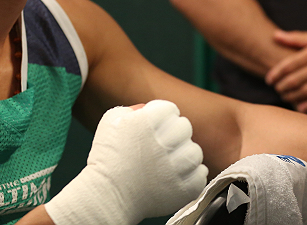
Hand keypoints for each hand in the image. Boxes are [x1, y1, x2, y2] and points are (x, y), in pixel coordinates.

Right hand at [45, 100, 208, 224]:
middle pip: (185, 127)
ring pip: (195, 152)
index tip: (152, 128)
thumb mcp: (112, 120)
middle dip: (174, 133)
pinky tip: (175, 176)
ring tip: (168, 163)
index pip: (170, 109)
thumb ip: (134, 109)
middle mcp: (164, 142)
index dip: (161, 117)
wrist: (106, 196)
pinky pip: (201, 174)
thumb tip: (149, 109)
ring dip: (184, 155)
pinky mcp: (183, 189)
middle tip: (160, 146)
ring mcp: (176, 168)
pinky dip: (192, 175)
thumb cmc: (107, 157)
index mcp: (147, 122)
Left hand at [265, 28, 306, 112]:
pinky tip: (301, 107)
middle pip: (295, 79)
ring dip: (293, 96)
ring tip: (285, 98)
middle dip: (282, 87)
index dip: (275, 73)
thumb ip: (296, 38)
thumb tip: (275, 35)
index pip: (288, 64)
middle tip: (276, 90)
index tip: (269, 80)